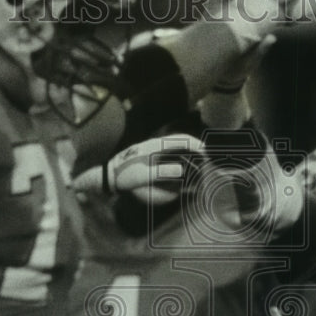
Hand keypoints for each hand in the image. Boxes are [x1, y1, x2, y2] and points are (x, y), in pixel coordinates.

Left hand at [70, 134, 203, 204]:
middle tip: (206, 157)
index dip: (195, 144)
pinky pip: (169, 153)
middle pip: (179, 140)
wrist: (108, 176)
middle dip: (194, 147)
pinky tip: (183, 166)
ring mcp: (152, 149)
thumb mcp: (142, 176)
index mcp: (155, 146)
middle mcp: (155, 144)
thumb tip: (181, 170)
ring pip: (175, 146)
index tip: (207, 151)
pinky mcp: (150, 155)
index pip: (180, 139)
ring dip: (188, 151)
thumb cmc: (124, 176)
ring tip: (198, 162)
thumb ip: (161, 172)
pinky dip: (180, 157)